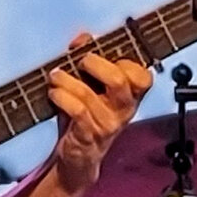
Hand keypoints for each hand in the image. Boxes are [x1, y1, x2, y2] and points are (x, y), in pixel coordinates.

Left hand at [47, 37, 153, 189]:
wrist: (79, 158)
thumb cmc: (86, 118)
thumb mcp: (91, 88)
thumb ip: (88, 60)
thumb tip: (83, 37)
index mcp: (130, 96)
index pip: (143, 75)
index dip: (124, 60)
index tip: (100, 52)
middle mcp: (123, 110)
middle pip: (120, 80)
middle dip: (95, 64)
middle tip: (80, 62)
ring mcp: (107, 124)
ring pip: (89, 94)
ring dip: (66, 80)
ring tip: (55, 75)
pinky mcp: (88, 136)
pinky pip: (76, 111)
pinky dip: (61, 97)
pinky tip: (53, 93)